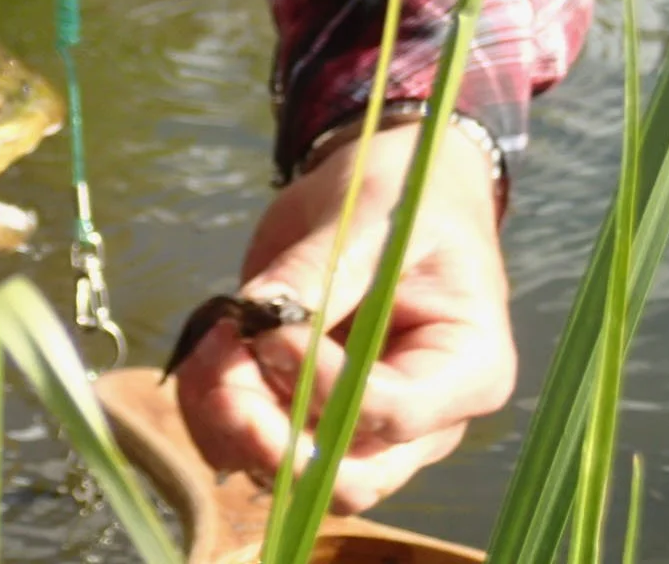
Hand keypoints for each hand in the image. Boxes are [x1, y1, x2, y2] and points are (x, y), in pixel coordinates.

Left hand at [173, 121, 512, 513]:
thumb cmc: (404, 196)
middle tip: (225, 379)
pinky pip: (254, 443)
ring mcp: (362, 423)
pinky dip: (214, 416)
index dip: (322, 384)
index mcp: (465, 368)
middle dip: (275, 442)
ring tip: (210, 350)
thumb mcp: (372, 214)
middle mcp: (421, 418)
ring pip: (293, 472)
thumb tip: (261, 312)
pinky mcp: (309, 408)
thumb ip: (323, 270)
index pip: (392, 412)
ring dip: (233, 426)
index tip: (272, 330)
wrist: (390, 190)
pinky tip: (202, 359)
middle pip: (350, 478)